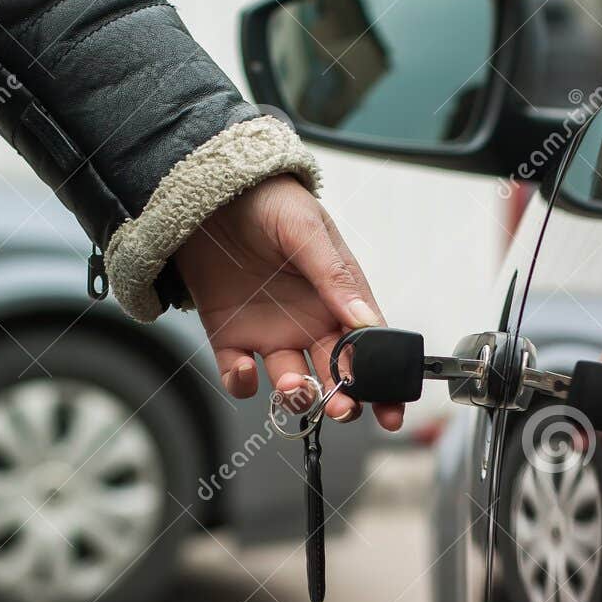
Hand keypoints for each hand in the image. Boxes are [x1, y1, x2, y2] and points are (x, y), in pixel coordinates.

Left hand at [177, 174, 403, 430]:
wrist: (210, 192)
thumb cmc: (268, 202)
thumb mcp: (307, 230)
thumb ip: (334, 276)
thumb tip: (366, 321)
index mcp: (339, 298)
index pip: (370, 348)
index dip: (384, 382)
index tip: (391, 408)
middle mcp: (310, 323)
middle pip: (336, 376)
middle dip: (344, 400)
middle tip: (342, 407)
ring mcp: (272, 334)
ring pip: (293, 384)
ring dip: (298, 395)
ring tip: (295, 386)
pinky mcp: (232, 339)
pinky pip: (240, 376)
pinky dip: (242, 383)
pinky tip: (244, 368)